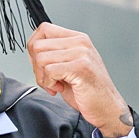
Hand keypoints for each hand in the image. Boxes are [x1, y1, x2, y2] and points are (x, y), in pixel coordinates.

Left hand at [24, 22, 133, 137]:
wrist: (107, 108)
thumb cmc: (87, 90)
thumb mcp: (67, 65)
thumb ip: (52, 53)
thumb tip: (32, 48)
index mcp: (77, 38)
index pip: (44, 29)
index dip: (34, 48)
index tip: (41, 64)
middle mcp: (80, 42)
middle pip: (37, 45)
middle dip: (35, 66)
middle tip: (48, 79)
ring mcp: (82, 53)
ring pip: (40, 58)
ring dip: (42, 77)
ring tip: (56, 84)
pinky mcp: (81, 67)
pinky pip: (49, 71)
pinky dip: (49, 83)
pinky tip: (60, 88)